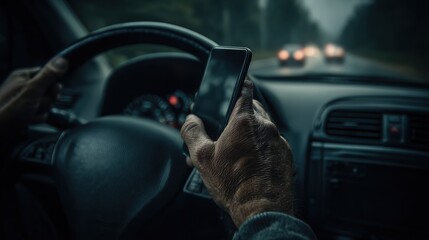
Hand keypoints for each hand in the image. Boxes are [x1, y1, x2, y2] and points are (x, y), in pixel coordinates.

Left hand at [0, 57, 67, 133]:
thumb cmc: (9, 109)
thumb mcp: (33, 90)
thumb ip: (49, 75)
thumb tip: (62, 60)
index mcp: (24, 76)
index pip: (49, 75)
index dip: (53, 86)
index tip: (51, 92)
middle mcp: (22, 86)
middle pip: (49, 92)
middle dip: (46, 101)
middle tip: (36, 104)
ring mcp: (22, 100)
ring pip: (45, 104)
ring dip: (41, 111)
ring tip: (29, 114)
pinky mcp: (23, 112)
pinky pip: (39, 114)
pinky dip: (35, 119)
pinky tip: (28, 120)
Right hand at [181, 80, 293, 226]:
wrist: (262, 209)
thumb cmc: (235, 184)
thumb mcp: (202, 158)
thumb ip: (192, 133)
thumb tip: (190, 121)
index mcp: (244, 120)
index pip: (245, 87)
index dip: (238, 81)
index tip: (236, 78)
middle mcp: (265, 126)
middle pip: (252, 108)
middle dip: (238, 114)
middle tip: (224, 129)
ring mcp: (278, 141)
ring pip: (261, 126)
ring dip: (249, 131)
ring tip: (234, 150)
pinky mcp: (285, 155)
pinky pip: (270, 142)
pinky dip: (260, 146)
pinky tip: (248, 161)